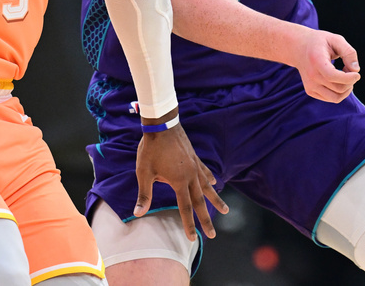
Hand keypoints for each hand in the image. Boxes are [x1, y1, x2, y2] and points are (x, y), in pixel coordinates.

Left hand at [135, 113, 227, 240]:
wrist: (162, 124)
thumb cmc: (150, 149)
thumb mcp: (144, 172)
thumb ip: (144, 194)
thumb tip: (137, 213)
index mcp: (178, 181)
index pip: (185, 208)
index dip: (189, 224)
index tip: (193, 239)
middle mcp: (190, 176)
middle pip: (200, 202)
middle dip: (206, 219)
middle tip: (213, 235)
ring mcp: (194, 165)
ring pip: (207, 187)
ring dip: (216, 200)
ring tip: (226, 210)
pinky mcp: (194, 157)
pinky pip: (205, 171)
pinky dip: (210, 178)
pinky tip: (215, 182)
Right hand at [294, 28, 359, 102]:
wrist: (299, 48)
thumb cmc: (320, 42)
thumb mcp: (336, 40)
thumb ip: (349, 52)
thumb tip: (356, 70)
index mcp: (316, 61)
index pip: (332, 76)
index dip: (348, 78)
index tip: (357, 74)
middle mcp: (311, 75)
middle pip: (338, 88)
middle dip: (351, 82)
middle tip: (351, 71)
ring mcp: (310, 85)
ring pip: (336, 98)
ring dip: (346, 90)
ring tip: (346, 78)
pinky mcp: (310, 91)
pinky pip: (331, 98)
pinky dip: (339, 93)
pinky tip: (338, 81)